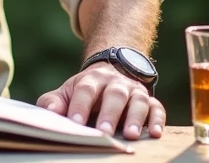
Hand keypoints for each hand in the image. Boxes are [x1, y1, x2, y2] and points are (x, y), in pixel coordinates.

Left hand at [37, 63, 164, 139]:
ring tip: (130, 135)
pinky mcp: (150, 101)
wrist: (111, 71)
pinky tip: (155, 133)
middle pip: (114, 94)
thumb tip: (50, 113)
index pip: (85, 90)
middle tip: (104, 132)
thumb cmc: (85, 91)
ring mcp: (134, 91)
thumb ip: (54, 102)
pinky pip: (157, 108)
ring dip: (135, 118)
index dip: (80, 106)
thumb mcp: (68, 92)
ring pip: (138, 100)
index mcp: (92, 79)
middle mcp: (115, 83)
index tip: (75, 123)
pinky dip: (158, 120)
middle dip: (109, 114)